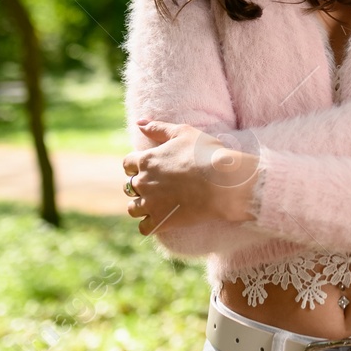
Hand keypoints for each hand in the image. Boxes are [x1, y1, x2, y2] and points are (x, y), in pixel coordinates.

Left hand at [122, 123, 260, 234]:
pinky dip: (150, 225)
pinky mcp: (161, 221)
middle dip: (140, 186)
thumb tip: (139, 122)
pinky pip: (144, 228)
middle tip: (157, 186)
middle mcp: (143, 182)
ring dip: (141, 206)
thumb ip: (158, 128)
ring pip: (133, 208)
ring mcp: (150, 203)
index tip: (148, 168)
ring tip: (157, 205)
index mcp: (146, 160)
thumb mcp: (184, 132)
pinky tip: (161, 220)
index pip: (127, 164)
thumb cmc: (206, 153)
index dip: (136, 165)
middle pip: (129, 186)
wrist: (223, 182)